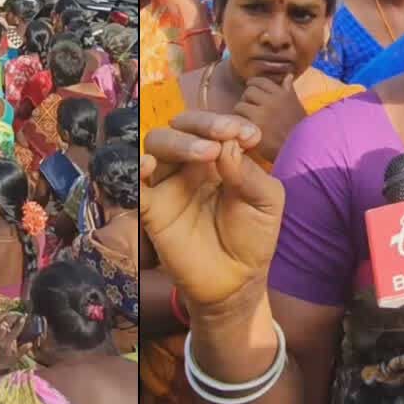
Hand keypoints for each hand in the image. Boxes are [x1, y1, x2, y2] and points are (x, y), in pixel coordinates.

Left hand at [0, 312, 32, 372]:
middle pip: (5, 323)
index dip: (19, 324)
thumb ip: (23, 350)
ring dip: (5, 315)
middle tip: (21, 315)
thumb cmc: (6, 361)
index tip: (24, 317)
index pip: (13, 332)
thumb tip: (30, 344)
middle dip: (13, 317)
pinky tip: (5, 314)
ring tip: (13, 313)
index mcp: (6, 344)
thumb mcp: (16, 358)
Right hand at [141, 111, 283, 310]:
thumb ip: (250, 173)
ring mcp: (169, 184)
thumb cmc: (253, 237)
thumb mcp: (266, 202)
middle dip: (201, 125)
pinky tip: (148, 164)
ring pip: (157, 145)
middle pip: (180, 128)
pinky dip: (136, 169)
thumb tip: (228, 145)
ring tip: (204, 153)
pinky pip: (136, 184)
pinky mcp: (152, 209)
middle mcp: (189, 164)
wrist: (236, 281)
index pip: (213, 127)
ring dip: (178, 141)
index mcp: (218, 157)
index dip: (227, 122)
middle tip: (222, 138)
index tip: (249, 135)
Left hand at [233, 74, 305, 162]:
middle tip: (249, 108)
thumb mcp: (297, 107)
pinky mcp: (255, 126)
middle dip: (247, 98)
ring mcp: (263, 113)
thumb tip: (288, 76)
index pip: (261, 81)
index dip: (253, 85)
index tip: (252, 91)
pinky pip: (239, 118)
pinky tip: (245, 129)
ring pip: (240, 104)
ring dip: (241, 112)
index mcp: (283, 94)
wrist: (301, 151)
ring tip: (246, 120)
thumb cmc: (300, 130)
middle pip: (249, 91)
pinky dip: (240, 123)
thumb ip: (289, 91)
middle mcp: (273, 100)